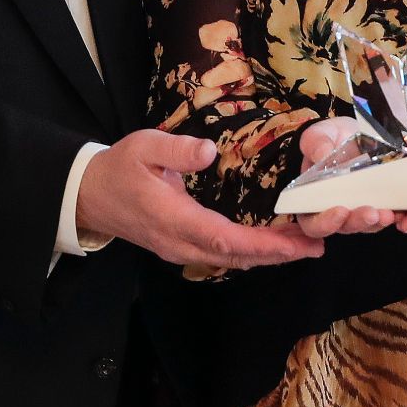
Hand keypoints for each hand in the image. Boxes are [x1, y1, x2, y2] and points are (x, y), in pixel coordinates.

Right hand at [74, 129, 324, 268]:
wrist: (89, 195)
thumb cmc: (118, 168)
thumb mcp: (143, 146)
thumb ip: (176, 150)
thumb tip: (209, 151)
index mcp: (173, 218)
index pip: (224, 238)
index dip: (261, 244)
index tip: (293, 242)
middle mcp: (179, 243)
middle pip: (235, 256)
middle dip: (277, 254)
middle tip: (317, 245)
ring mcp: (179, 249)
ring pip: (230, 260)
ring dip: (267, 256)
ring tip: (304, 246)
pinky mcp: (180, 248)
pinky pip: (221, 256)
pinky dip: (250, 253)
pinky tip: (271, 245)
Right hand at [293, 117, 396, 237]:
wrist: (355, 131)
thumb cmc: (331, 137)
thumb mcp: (319, 135)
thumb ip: (316, 144)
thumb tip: (323, 155)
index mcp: (313, 199)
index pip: (313, 222)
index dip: (324, 223)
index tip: (340, 211)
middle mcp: (335, 210)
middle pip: (343, 227)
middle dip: (357, 222)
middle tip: (370, 214)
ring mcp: (359, 208)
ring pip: (367, 225)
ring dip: (377, 222)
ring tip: (387, 213)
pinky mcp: (380, 204)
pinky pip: (387, 215)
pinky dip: (395, 215)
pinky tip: (402, 210)